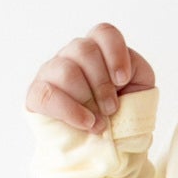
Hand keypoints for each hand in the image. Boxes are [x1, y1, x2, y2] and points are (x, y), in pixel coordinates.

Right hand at [25, 24, 157, 134]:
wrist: (104, 145)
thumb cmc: (121, 112)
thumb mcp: (140, 88)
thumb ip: (137, 69)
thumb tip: (120, 70)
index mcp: (98, 49)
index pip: (104, 33)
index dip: (115, 53)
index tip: (122, 80)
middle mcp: (72, 55)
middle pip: (84, 50)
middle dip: (102, 84)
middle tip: (112, 108)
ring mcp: (51, 72)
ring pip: (67, 71)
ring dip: (87, 98)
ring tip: (100, 121)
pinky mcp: (37, 95)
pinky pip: (47, 95)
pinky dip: (71, 111)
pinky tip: (86, 123)